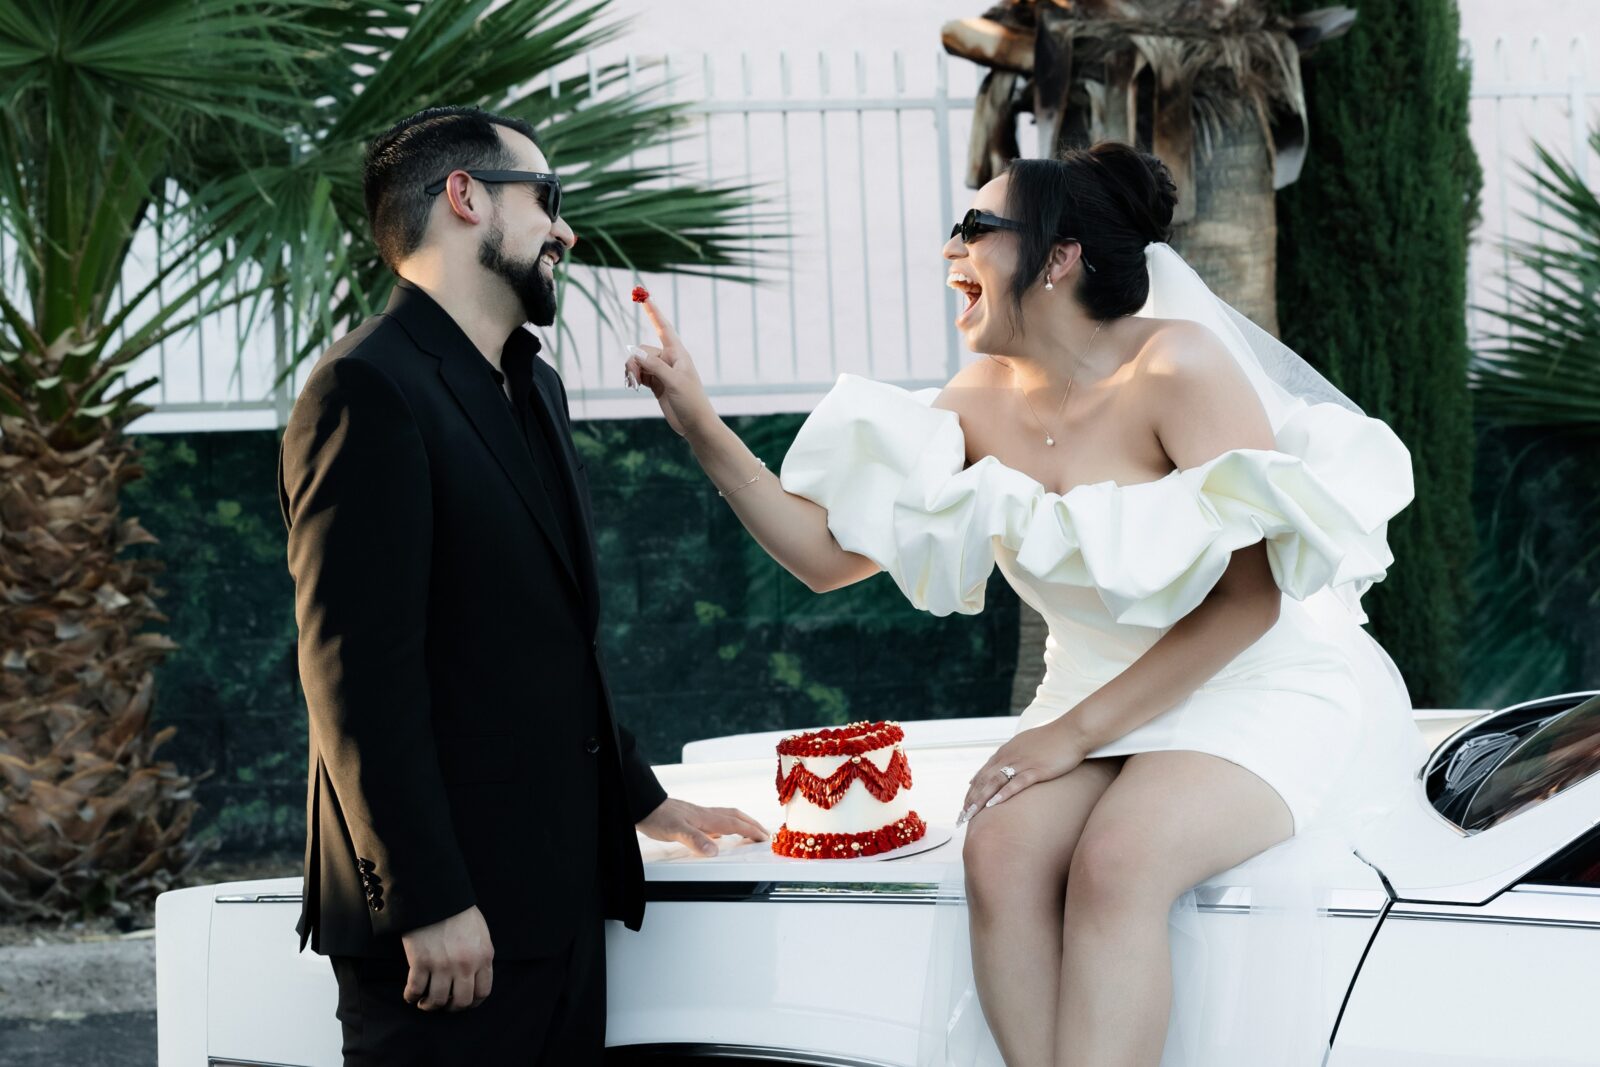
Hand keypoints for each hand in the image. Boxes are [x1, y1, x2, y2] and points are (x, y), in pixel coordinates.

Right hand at [399, 904, 493, 1011]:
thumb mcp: (480, 934)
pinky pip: (415, 990)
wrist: (436, 895)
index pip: (482, 992)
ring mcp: (442, 965)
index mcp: (483, 956)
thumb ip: (480, 956)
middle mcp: (465, 965)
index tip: (462, 1003)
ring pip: (437, 1001)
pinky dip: (411, 997)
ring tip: (424, 1002)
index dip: (472, 1003)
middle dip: (451, 1008)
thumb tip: (474, 978)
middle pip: (460, 1002)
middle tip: (443, 1004)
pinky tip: (411, 995)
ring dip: (429, 1005)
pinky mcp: (421, 962)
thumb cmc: (458, 912)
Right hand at [624, 296, 715, 438]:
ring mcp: (662, 371)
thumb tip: (634, 352)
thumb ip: (654, 366)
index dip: (653, 311)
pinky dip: (633, 377)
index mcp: (678, 354)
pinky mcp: (656, 383)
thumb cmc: (691, 401)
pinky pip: (639, 373)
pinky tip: (632, 385)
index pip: (663, 327)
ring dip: (633, 371)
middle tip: (634, 378)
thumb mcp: (673, 382)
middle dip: (635, 361)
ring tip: (633, 384)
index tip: (643, 295)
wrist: (695, 424)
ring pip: (639, 362)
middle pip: (643, 350)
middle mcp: (669, 359)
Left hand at [636, 797, 769, 856]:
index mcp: (707, 818)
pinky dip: (726, 825)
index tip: (764, 838)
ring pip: (727, 817)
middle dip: (752, 824)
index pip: (735, 824)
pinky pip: (716, 820)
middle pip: (736, 817)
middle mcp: (706, 815)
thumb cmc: (658, 817)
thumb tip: (714, 850)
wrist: (644, 805)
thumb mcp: (676, 831)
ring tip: (749, 830)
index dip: (751, 831)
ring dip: (742, 822)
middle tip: (764, 833)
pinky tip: (720, 833)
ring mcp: (699, 815)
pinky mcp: (692, 818)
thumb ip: (695, 840)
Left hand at [957, 718, 1090, 825]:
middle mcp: (1009, 756)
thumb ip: (1014, 755)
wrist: (1072, 731)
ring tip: (969, 814)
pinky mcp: (1037, 770)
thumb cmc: (1053, 739)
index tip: (964, 804)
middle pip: (984, 780)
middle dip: (971, 799)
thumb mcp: (1027, 745)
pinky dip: (1002, 794)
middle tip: (961, 817)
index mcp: (1006, 751)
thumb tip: (1006, 766)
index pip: (983, 773)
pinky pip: (1016, 783)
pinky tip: (993, 805)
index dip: (972, 790)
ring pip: (994, 783)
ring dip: (980, 800)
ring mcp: (1022, 763)